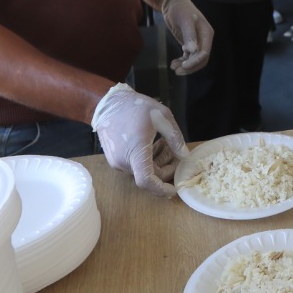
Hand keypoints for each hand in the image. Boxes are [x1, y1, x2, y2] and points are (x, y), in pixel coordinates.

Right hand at [91, 83, 189, 197]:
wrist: (108, 103)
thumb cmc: (135, 107)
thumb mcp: (162, 117)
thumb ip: (175, 138)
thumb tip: (185, 156)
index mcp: (135, 152)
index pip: (147, 181)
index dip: (161, 189)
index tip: (174, 189)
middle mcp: (123, 162)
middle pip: (149, 176)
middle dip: (166, 168)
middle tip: (175, 153)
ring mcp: (116, 162)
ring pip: (143, 170)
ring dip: (157, 162)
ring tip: (164, 143)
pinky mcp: (114, 159)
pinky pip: (134, 165)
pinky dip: (147, 159)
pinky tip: (152, 144)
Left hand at [160, 0, 212, 74]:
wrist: (173, 4)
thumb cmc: (180, 9)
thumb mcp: (184, 21)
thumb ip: (189, 35)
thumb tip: (193, 50)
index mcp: (207, 34)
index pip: (204, 53)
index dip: (195, 62)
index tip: (184, 66)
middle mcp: (204, 39)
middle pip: (201, 59)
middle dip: (190, 67)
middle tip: (177, 71)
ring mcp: (197, 42)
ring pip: (194, 60)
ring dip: (185, 66)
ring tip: (173, 67)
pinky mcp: (189, 44)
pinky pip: (188, 57)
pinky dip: (182, 61)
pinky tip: (174, 63)